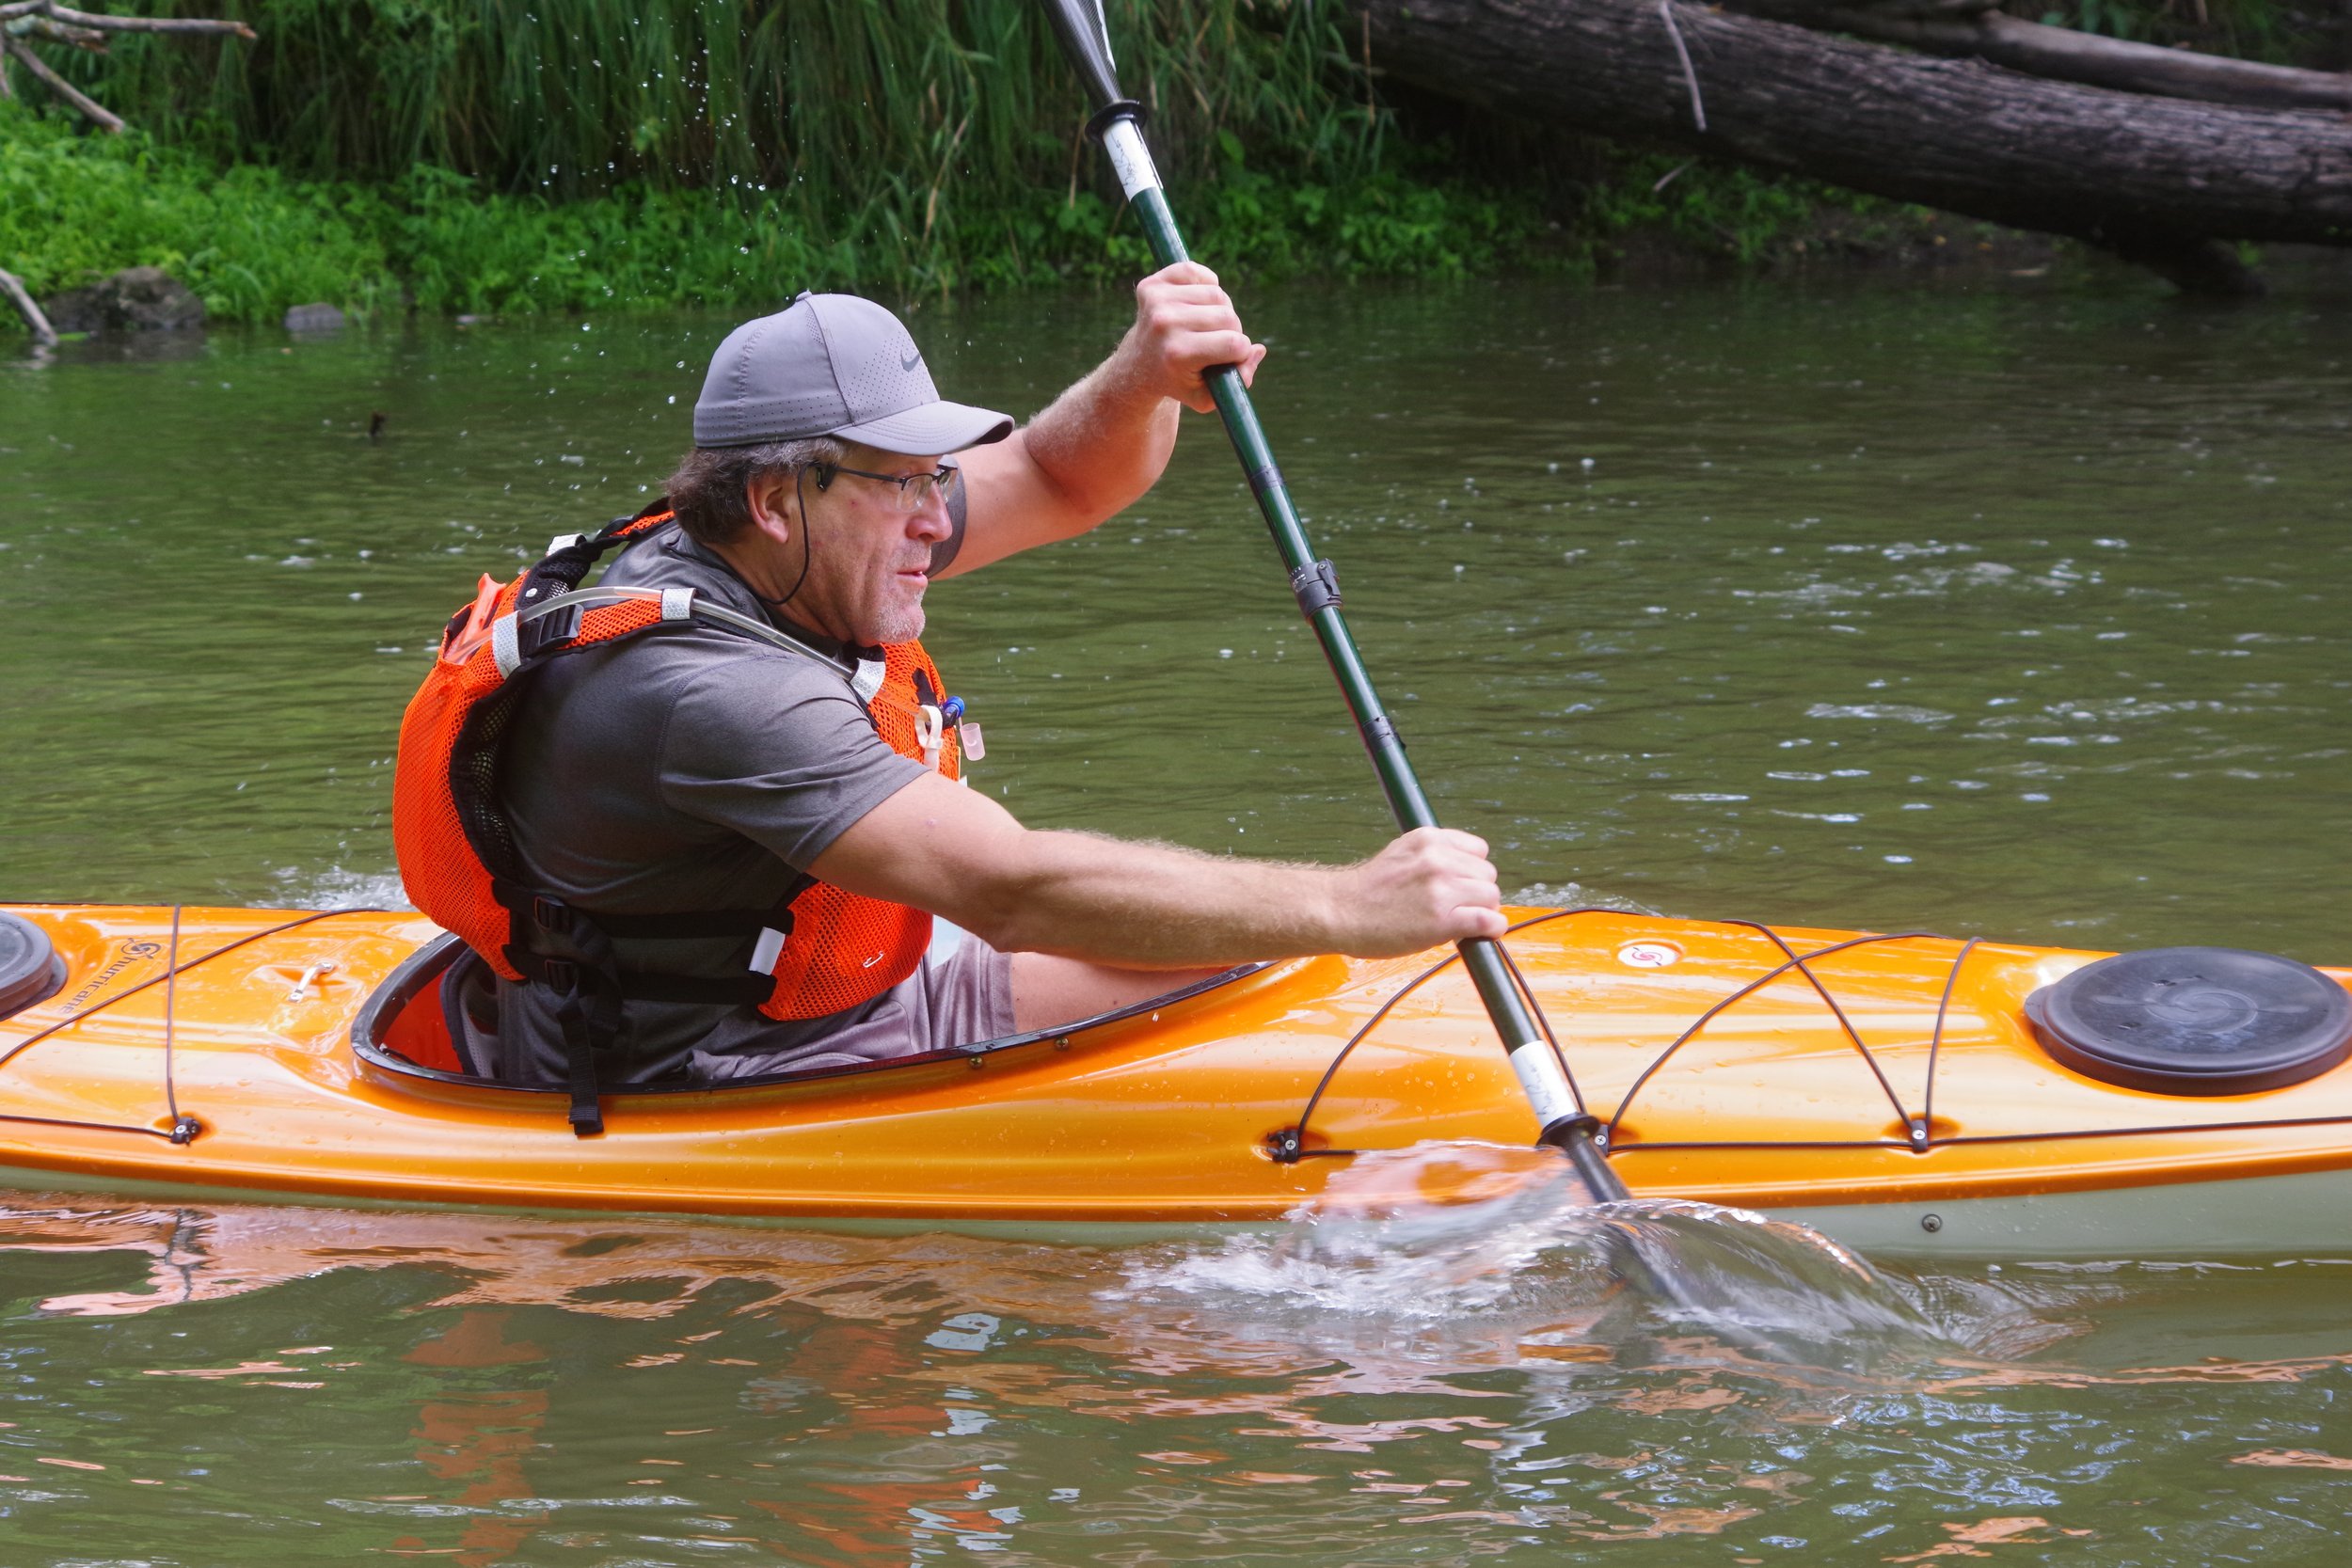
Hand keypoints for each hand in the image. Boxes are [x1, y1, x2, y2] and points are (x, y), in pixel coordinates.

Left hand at [1119, 261, 1267, 413]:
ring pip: (1216, 293)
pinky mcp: (1150, 285)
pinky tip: (1196, 303)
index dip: (1241, 352)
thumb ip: (1239, 380)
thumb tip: (1258, 350)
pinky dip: (1203, 284)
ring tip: (1206, 325)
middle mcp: (1165, 324)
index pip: (1234, 343)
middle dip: (1232, 331)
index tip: (1231, 359)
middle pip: (1228, 316)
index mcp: (1178, 354)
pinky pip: (1195, 272)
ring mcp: (1156, 302)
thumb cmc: (1179, 381)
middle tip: (1216, 342)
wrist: (1138, 365)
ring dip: (1219, 309)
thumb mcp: (1208, 396)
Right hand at [1327, 827, 1505, 957]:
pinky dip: (1492, 929)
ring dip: (1482, 911)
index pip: (1478, 850)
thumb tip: (1466, 871)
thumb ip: (1433, 856)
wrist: (1339, 913)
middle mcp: (1437, 859)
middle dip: (1476, 893)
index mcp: (1428, 839)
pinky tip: (1483, 933)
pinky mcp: (1443, 920)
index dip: (1471, 871)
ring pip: (1491, 897)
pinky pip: (1488, 920)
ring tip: (1458, 920)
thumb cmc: (1367, 891)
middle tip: (1456, 907)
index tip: (1459, 886)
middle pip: (1487, 874)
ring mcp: (1441, 889)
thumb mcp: (1401, 853)